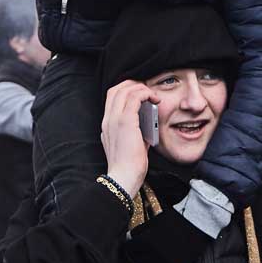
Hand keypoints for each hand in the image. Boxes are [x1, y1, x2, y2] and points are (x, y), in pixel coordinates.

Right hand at [101, 79, 158, 198]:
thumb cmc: (129, 166)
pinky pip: (135, 97)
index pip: (112, 97)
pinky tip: (154, 99)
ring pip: (125, 89)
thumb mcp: (129, 143)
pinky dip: (146, 93)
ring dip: (141, 88)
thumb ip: (134, 129)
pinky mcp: (125, 121)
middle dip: (133, 84)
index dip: (126, 90)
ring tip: (153, 95)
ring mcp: (115, 119)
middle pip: (116, 88)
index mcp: (107, 125)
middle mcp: (108, 119)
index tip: (140, 94)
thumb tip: (147, 119)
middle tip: (147, 91)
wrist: (124, 178)